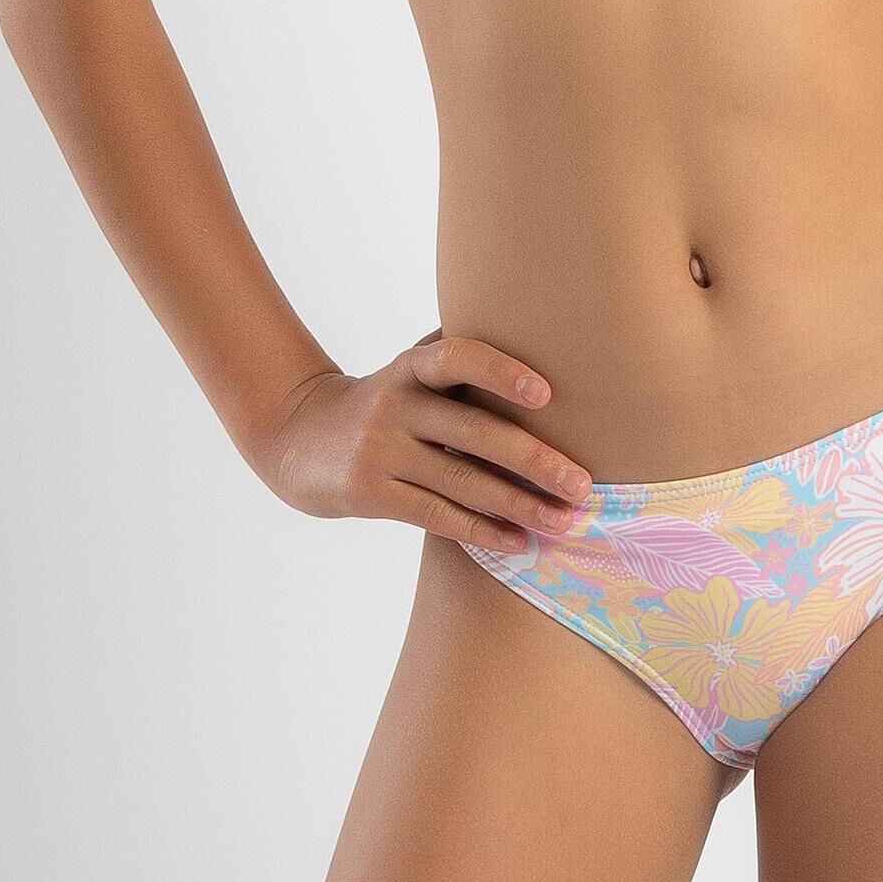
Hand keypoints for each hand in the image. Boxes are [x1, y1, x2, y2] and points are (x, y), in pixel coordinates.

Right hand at [249, 324, 594, 552]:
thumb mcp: (413, 369)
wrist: (299, 438)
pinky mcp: (371, 494)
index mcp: (414, 367)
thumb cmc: (385, 399)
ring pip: (462, 483)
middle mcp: (397, 404)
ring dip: (520, 506)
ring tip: (565, 521)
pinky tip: (521, 542)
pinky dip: (483, 531)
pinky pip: (437, 516)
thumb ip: (462, 359)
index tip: (548, 394)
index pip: (459, 358)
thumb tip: (545, 338)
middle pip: (474, 433)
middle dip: (535, 461)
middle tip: (583, 484)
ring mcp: (381, 451)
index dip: (501, 372)